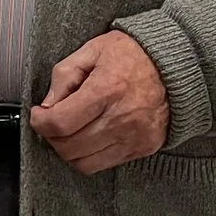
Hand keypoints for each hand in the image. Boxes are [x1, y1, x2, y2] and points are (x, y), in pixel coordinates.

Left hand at [30, 29, 168, 174]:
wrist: (177, 66)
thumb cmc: (133, 54)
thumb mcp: (93, 50)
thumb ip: (65, 76)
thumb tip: (47, 105)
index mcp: (107, 89)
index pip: (60, 123)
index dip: (40, 122)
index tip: (38, 114)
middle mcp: (121, 118)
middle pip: (69, 147)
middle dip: (51, 137)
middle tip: (52, 122)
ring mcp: (134, 137)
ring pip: (84, 163)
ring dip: (68, 150)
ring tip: (70, 131)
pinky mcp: (142, 148)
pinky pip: (104, 165)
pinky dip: (89, 156)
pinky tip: (89, 136)